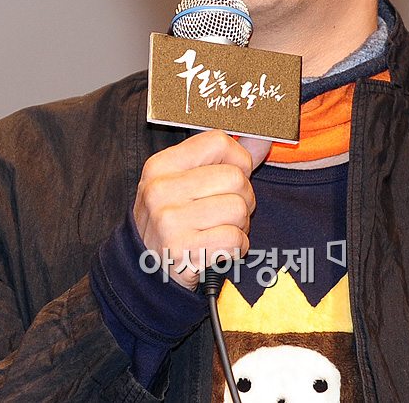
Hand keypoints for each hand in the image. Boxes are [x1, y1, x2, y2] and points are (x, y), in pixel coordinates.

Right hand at [133, 130, 270, 289]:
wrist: (144, 269)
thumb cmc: (173, 219)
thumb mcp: (185, 181)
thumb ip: (224, 158)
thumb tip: (263, 139)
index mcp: (162, 165)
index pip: (219, 142)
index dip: (239, 159)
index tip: (235, 174)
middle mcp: (161, 189)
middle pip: (235, 177)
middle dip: (244, 197)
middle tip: (228, 210)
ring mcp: (169, 220)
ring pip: (239, 208)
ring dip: (240, 224)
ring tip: (221, 229)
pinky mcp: (182, 250)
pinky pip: (235, 239)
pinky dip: (236, 246)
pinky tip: (218, 248)